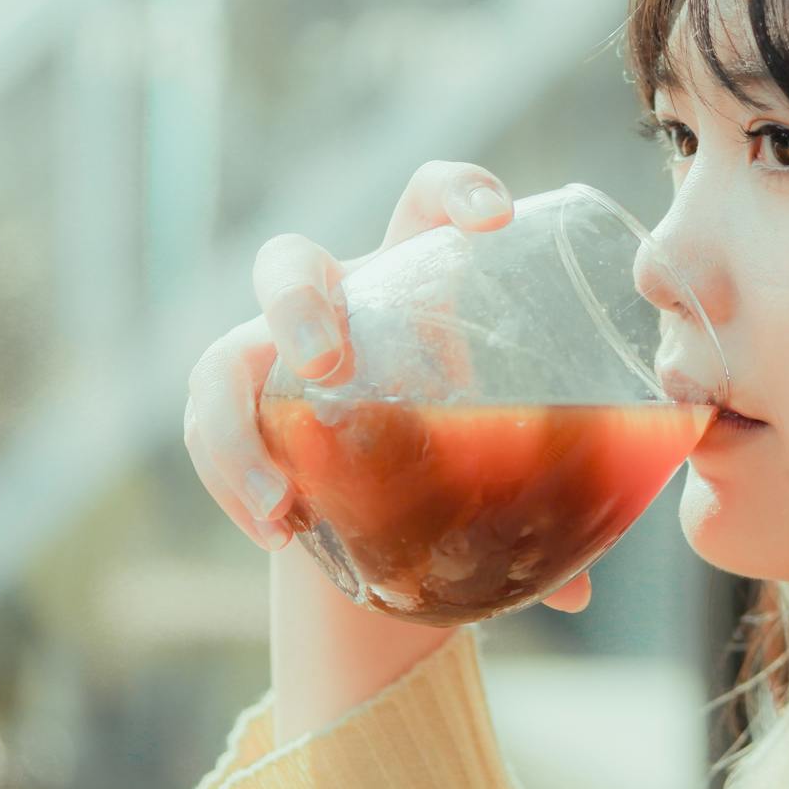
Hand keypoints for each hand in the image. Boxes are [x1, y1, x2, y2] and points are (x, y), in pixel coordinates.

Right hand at [182, 160, 593, 615]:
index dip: (454, 190)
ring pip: (226, 356)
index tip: (494, 222)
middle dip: (299, 302)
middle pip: (291, 263)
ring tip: (284, 504)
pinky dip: (233, 482)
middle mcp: (335, 309)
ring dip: (239, 425)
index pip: (425, 203)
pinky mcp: (236, 420)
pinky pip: (207, 434)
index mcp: (418, 287)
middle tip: (327, 363)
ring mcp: (272, 361)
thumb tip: (582, 598)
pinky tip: (279, 531)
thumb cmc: (464, 461)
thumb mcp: (507, 466)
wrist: (391, 516)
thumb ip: (547, 511)